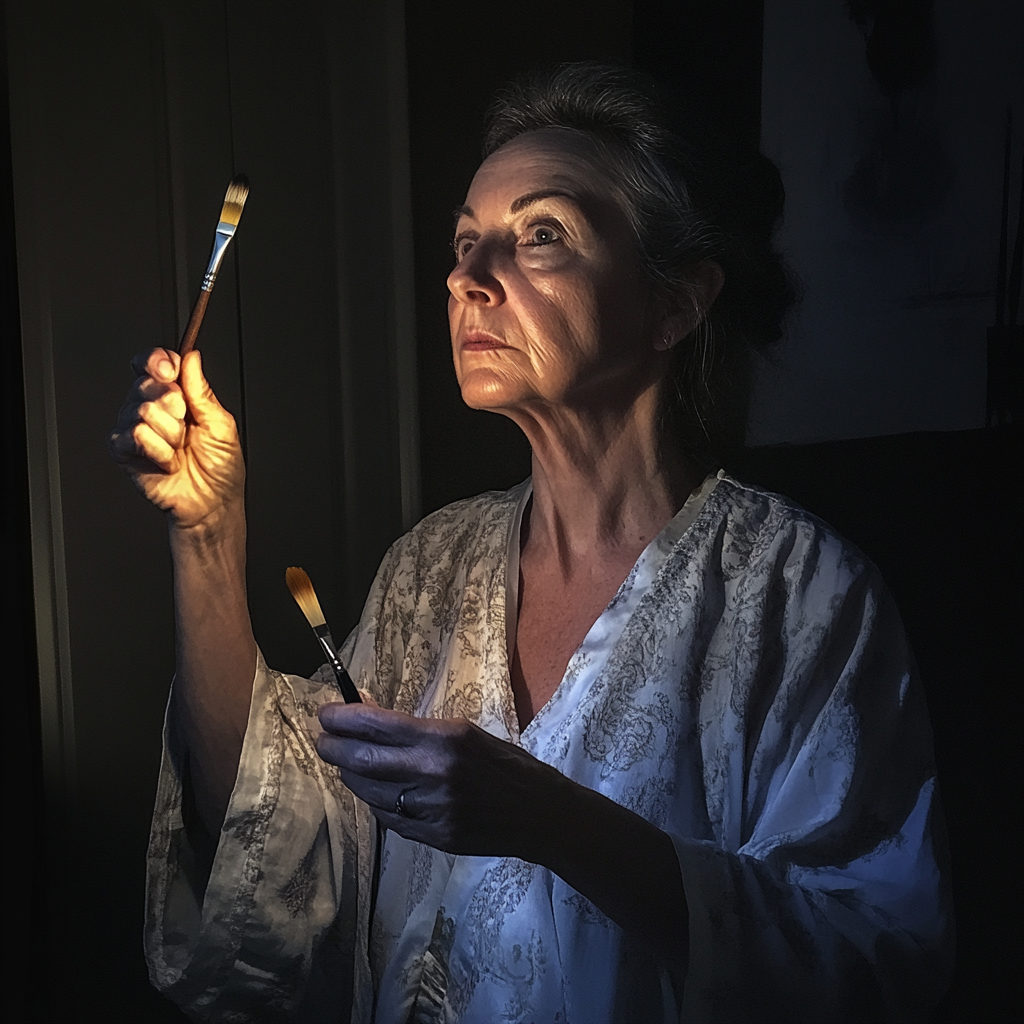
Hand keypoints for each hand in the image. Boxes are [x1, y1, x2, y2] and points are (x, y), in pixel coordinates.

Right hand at [108, 348, 243, 528]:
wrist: (211, 502)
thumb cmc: (220, 467)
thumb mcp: (221, 424)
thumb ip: (202, 391)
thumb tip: (191, 358)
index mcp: (173, 395)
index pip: (153, 362)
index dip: (158, 361)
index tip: (172, 371)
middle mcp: (149, 406)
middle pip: (146, 383)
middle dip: (175, 406)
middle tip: (186, 426)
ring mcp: (134, 427)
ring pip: (143, 410)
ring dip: (171, 434)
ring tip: (180, 450)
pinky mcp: (123, 450)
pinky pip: (135, 435)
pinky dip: (159, 451)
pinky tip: (167, 462)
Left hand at [316, 703, 565, 857]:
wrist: (541, 814)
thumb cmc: (505, 764)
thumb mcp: (465, 734)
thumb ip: (417, 729)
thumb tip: (370, 714)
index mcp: (445, 738)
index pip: (378, 725)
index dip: (344, 719)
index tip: (325, 714)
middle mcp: (434, 772)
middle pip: (364, 760)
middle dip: (335, 748)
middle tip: (322, 741)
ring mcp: (432, 809)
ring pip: (371, 792)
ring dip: (352, 776)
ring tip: (345, 765)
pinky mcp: (433, 837)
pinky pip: (389, 819)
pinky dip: (376, 802)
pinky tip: (373, 792)